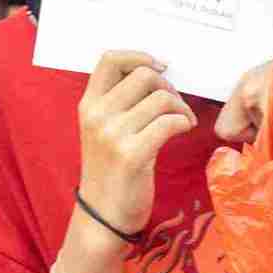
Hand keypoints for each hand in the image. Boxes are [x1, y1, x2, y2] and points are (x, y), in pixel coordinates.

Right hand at [76, 50, 194, 239]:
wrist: (103, 217)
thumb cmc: (110, 173)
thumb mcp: (103, 132)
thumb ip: (118, 104)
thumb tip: (155, 75)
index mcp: (88, 105)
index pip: (109, 60)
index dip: (139, 55)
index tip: (160, 67)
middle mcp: (97, 115)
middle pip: (144, 75)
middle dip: (169, 86)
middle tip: (175, 105)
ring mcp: (112, 135)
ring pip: (161, 99)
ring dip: (181, 107)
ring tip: (183, 121)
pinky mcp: (132, 155)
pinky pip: (169, 122)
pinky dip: (184, 122)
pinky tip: (184, 130)